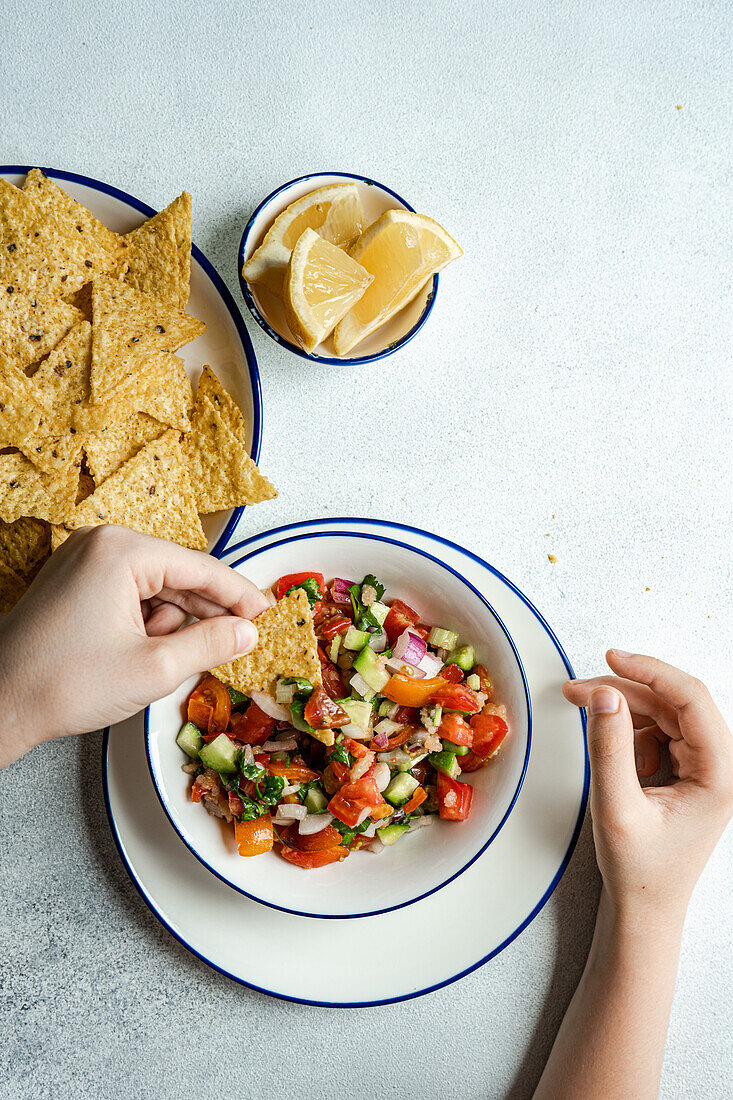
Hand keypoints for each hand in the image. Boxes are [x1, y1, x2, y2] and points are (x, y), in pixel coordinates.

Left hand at [0, 525, 269, 766]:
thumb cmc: (63, 684)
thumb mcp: (155, 668)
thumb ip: (211, 644)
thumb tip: (248, 633)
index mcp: (121, 551)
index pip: (202, 568)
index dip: (241, 596)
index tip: (269, 614)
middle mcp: (102, 544)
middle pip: (179, 574)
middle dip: (207, 613)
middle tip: (241, 642)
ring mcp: (85, 561)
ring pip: (156, 588)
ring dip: (174, 624)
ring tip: (168, 661)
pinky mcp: (76, 584)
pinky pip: (130, 595)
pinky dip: (148, 623)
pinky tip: (149, 655)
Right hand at [564, 650, 732, 925]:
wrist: (644, 907)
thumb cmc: (640, 870)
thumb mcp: (616, 807)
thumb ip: (608, 748)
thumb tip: (605, 696)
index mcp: (720, 775)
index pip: (692, 700)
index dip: (651, 671)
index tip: (613, 659)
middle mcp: (718, 766)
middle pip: (673, 702)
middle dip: (624, 690)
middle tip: (578, 689)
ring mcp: (703, 767)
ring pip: (661, 713)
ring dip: (621, 709)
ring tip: (583, 712)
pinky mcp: (684, 770)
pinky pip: (655, 731)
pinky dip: (626, 732)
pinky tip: (610, 754)